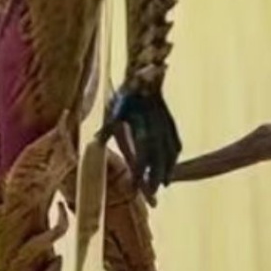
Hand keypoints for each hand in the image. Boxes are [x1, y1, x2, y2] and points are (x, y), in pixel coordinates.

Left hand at [98, 84, 181, 201]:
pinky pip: (176, 143)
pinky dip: (174, 155)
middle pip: (159, 161)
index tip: (136, 187)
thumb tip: (95, 142)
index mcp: (143, 130)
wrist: (144, 77)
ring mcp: (166, 127)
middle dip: (155, 178)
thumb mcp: (114, 111)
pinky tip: (171, 162)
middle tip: (152, 194)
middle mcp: (157, 132)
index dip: (140, 174)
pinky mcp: (171, 122)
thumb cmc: (126, 95)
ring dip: (167, 169)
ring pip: (170, 154)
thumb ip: (108, 129)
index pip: (142, 158)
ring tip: (163, 183)